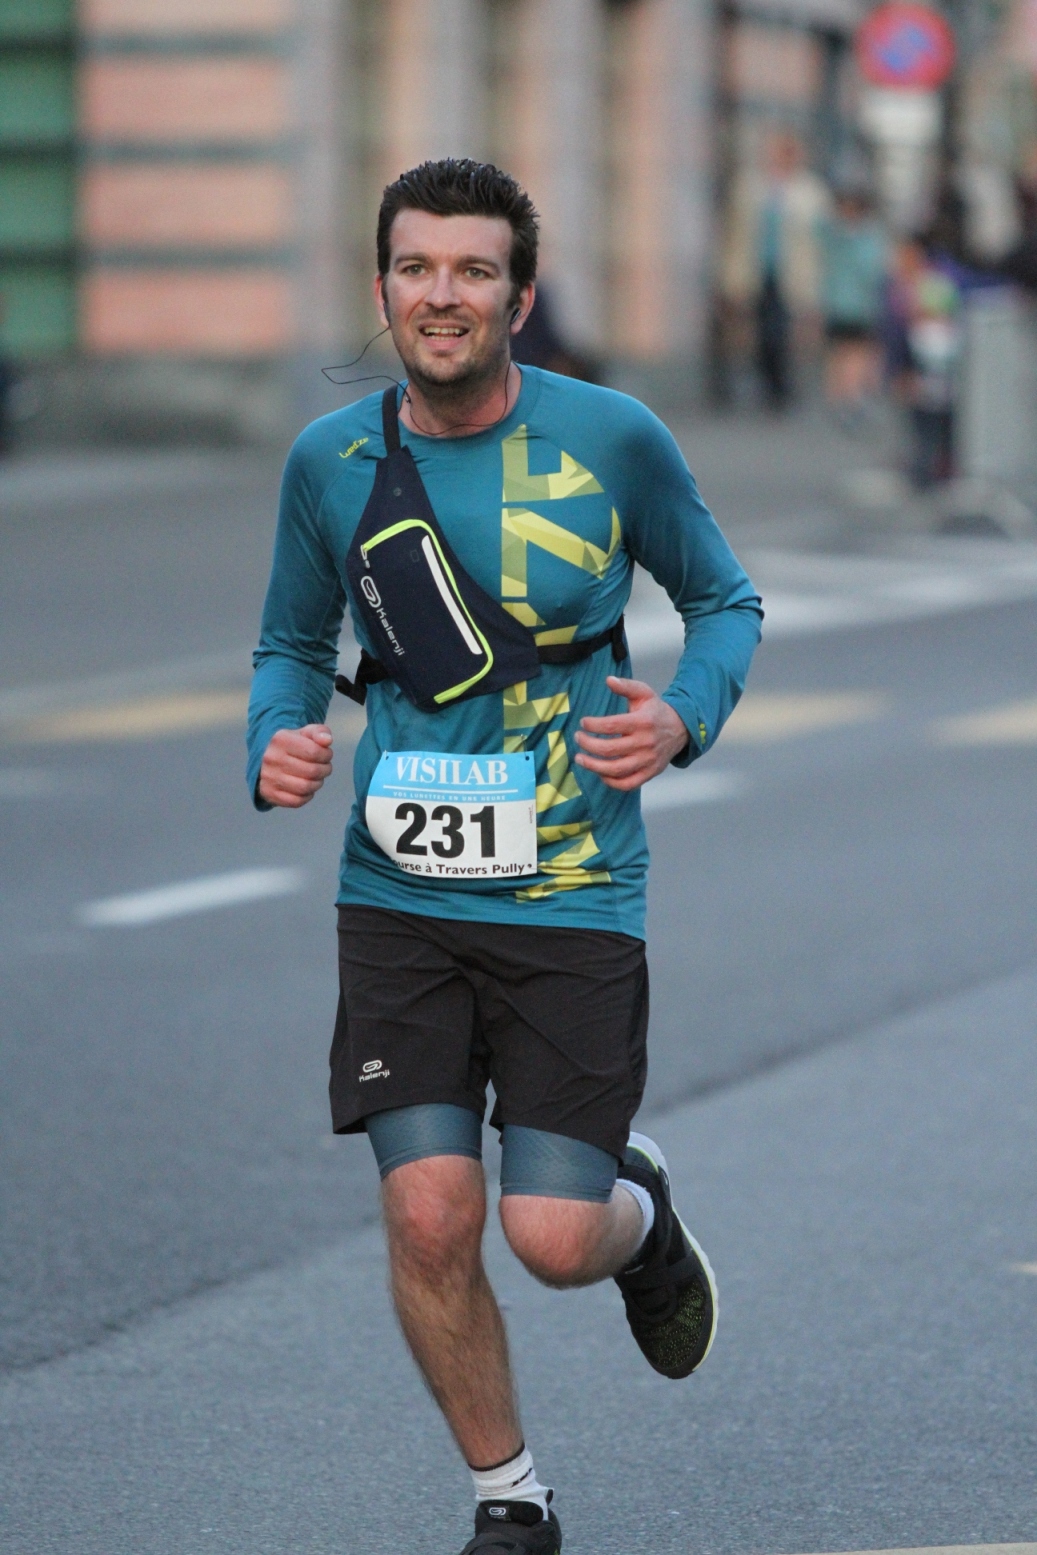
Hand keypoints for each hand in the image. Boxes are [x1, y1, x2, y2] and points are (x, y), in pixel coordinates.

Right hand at [259, 724, 332, 807]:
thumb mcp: (305, 733)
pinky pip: (296, 801)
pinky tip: (307, 788)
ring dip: (318, 783)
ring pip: (305, 787)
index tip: (326, 755)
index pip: (314, 751)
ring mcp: (268, 777)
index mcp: (281, 739)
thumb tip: (327, 740)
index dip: (327, 755)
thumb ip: (319, 732)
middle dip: (325, 770)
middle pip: (312, 771)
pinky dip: (307, 796)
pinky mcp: (269, 793)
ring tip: (318, 778)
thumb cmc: (293, 745)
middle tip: (325, 768)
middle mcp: (271, 758)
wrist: (266, 759)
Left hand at [574, 677, 688, 791]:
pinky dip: (611, 782)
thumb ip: (626, 686)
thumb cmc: (655, 711)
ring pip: (616, 769)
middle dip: (588, 745)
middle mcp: (645, 743)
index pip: (611, 726)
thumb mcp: (644, 693)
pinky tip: (600, 774)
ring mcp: (647, 761)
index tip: (583, 723)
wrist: (680, 729)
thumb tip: (608, 680)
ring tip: (580, 759)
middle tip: (578, 738)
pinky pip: (628, 784)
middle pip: (610, 749)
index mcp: (642, 722)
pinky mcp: (649, 773)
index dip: (593, 725)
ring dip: (593, 766)